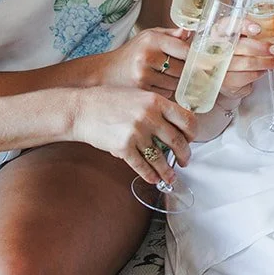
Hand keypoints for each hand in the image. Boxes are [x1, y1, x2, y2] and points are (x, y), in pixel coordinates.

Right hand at [68, 87, 198, 185]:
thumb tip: (175, 124)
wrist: (81, 109)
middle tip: (185, 161)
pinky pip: (142, 166)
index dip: (192, 133)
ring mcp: (136, 133)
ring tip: (171, 177)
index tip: (190, 140)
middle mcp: (149, 116)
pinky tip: (153, 179)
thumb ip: (156, 107)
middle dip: (184, 155)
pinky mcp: (123, 148)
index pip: (187, 119)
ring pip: (161, 158)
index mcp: (156, 100)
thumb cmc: (108, 101)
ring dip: (168, 171)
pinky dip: (150, 175)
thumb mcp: (137, 95)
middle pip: (177, 141)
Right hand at [101, 28, 189, 94]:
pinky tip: (156, 84)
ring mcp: (144, 75)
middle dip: (185, 70)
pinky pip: (166, 93)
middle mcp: (147, 56)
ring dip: (176, 81)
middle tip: (180, 68)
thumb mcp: (148, 37)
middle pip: (182, 68)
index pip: (184, 49)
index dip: (194, 56)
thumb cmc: (131, 53)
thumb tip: (190, 33)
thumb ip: (170, 35)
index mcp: (152, 40)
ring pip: (176, 83)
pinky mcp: (142, 90)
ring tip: (165, 75)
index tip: (201, 60)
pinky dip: (166, 90)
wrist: (106, 72)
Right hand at [218, 21, 273, 96]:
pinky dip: (261, 72)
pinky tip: (266, 69)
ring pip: (248, 63)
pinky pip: (248, 76)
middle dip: (262, 47)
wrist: (227, 77)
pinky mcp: (227, 81)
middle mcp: (215, 49)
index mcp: (218, 33)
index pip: (227, 25)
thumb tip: (273, 30)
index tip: (258, 29)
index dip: (242, 26)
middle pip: (241, 46)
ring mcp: (220, 67)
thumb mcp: (240, 38)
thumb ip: (249, 32)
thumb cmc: (236, 54)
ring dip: (268, 62)